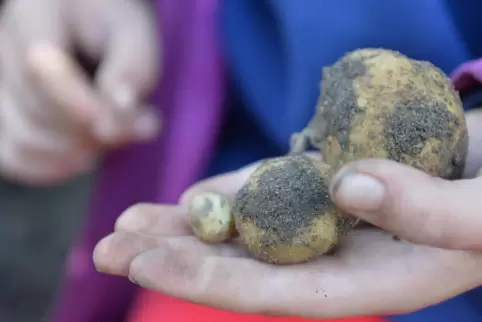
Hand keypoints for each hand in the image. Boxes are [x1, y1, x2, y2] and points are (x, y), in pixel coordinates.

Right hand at [0, 0, 159, 184]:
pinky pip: (15, 157)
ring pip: (25, 140)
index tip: (119, 125)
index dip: (79, 105)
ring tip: (117, 133)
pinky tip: (87, 154)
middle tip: (140, 126)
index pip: (39, 68)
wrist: (91, 24)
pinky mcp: (4, 115)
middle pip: (35, 111)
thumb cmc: (113, 25)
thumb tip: (117, 113)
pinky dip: (55, 167)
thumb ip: (131, 68)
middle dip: (92, 131)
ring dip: (78, 151)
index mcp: (35, 14)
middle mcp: (2, 50)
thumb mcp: (134, 32)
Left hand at [93, 112, 481, 318]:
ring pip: (246, 226)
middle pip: (242, 262)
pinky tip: (187, 196)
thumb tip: (345, 185)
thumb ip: (426, 209)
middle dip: (175, 254)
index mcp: (369, 282)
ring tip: (129, 221)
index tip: (146, 262)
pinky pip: (271, 190)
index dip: (206, 278)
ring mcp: (327, 219)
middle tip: (109, 247)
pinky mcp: (329, 184)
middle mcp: (337, 255)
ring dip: (187, 223)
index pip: (272, 290)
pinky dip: (229, 192)